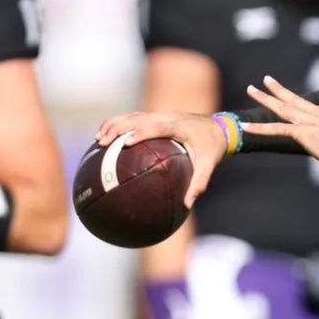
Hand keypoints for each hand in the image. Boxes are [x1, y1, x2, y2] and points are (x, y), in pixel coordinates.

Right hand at [95, 111, 225, 207]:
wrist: (221, 128)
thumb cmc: (213, 147)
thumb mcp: (209, 165)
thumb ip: (199, 183)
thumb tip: (188, 204)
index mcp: (179, 125)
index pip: (157, 126)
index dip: (141, 132)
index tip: (125, 143)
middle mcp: (168, 116)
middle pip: (138, 117)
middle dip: (118, 127)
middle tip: (101, 142)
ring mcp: (162, 114)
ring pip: (134, 115)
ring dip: (114, 124)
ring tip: (97, 140)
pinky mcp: (158, 116)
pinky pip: (136, 118)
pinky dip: (120, 125)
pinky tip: (107, 138)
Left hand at [242, 75, 318, 172]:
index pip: (310, 108)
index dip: (298, 104)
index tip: (290, 99)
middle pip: (294, 99)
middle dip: (278, 89)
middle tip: (266, 80)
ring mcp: (310, 122)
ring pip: (282, 108)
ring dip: (265, 99)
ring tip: (250, 90)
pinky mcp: (303, 133)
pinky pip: (277, 129)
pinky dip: (260, 128)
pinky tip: (246, 127)